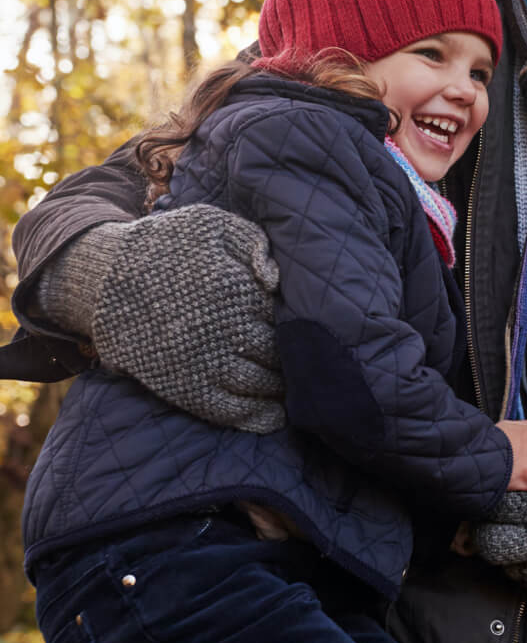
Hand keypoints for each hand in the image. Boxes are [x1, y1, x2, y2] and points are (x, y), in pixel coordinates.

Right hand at [90, 204, 285, 432]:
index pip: (281, 313)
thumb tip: (275, 282)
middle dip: (292, 355)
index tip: (304, 322)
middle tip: (305, 357)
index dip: (295, 319)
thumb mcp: (212, 225)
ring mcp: (198, 361)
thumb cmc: (167, 244)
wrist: (105, 277)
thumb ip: (254, 244)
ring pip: (257, 383)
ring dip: (280, 387)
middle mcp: (217, 328)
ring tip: (293, 385)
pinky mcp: (181, 385)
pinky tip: (274, 417)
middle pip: (275, 350)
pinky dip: (255, 417)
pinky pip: (227, 409)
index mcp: (229, 287)